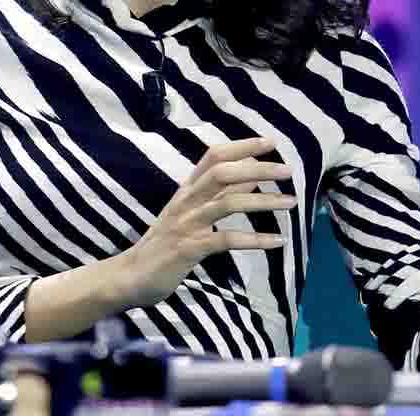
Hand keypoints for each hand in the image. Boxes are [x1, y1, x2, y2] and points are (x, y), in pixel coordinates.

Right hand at [115, 137, 295, 307]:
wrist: (130, 276)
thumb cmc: (164, 245)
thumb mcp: (191, 214)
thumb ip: (218, 195)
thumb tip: (251, 176)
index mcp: (186, 191)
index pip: (213, 157)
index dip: (241, 146)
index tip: (270, 142)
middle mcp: (186, 201)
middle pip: (223, 173)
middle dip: (257, 168)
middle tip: (288, 171)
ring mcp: (186, 224)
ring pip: (227, 203)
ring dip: (262, 201)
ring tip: (290, 203)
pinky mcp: (189, 249)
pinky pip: (226, 239)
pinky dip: (254, 239)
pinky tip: (277, 241)